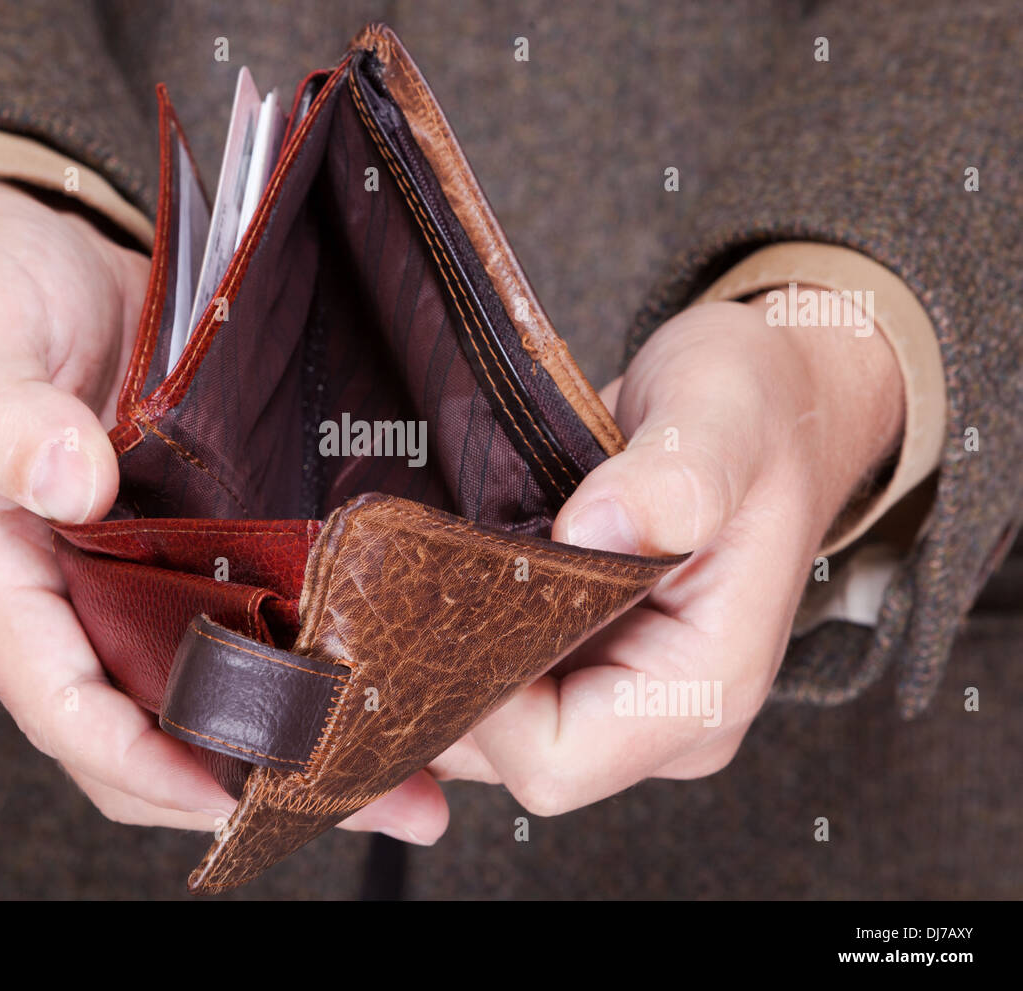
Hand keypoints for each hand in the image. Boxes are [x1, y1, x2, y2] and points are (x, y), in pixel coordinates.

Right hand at [0, 179, 446, 841]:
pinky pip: (254, 607)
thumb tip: (65, 480)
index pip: (57, 697)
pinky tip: (391, 653)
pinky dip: (313, 642)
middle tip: (370, 797)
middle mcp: (75, 590)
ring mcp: (142, 565)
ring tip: (413, 760)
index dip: (133, 758)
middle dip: (252, 773)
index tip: (218, 792)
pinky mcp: (199, 528)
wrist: (19, 249)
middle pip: (155, 718)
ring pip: (218, 677)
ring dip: (305, 724)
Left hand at [429, 290, 903, 810]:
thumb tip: (594, 530)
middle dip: (437, 679)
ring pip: (482, 728)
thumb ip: (675, 480)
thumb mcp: (725, 419)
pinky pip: (488, 686)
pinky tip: (418, 582)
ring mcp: (613, 693)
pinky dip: (442, 643)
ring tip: (403, 574)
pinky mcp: (578, 661)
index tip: (445, 600)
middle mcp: (657, 715)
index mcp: (704, 688)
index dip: (481, 698)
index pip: (554, 760)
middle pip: (503, 756)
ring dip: (430, 659)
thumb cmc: (758, 410)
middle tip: (391, 586)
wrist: (769, 399)